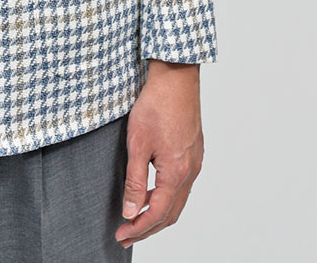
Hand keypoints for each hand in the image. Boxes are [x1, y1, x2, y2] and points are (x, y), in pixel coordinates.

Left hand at [115, 59, 204, 249]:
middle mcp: (190, 171)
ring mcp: (194, 162)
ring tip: (136, 216)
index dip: (139, 228)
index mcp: (177, 172)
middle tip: (127, 235)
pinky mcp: (193, 151)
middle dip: (149, 227)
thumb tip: (131, 212)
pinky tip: (152, 190)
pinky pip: (181, 184)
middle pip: (171, 212)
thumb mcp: (137, 145)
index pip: (158, 213)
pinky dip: (166, 195)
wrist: (175, 80)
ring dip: (158, 212)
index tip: (122, 236)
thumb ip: (135, 181)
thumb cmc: (156, 106)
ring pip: (178, 199)